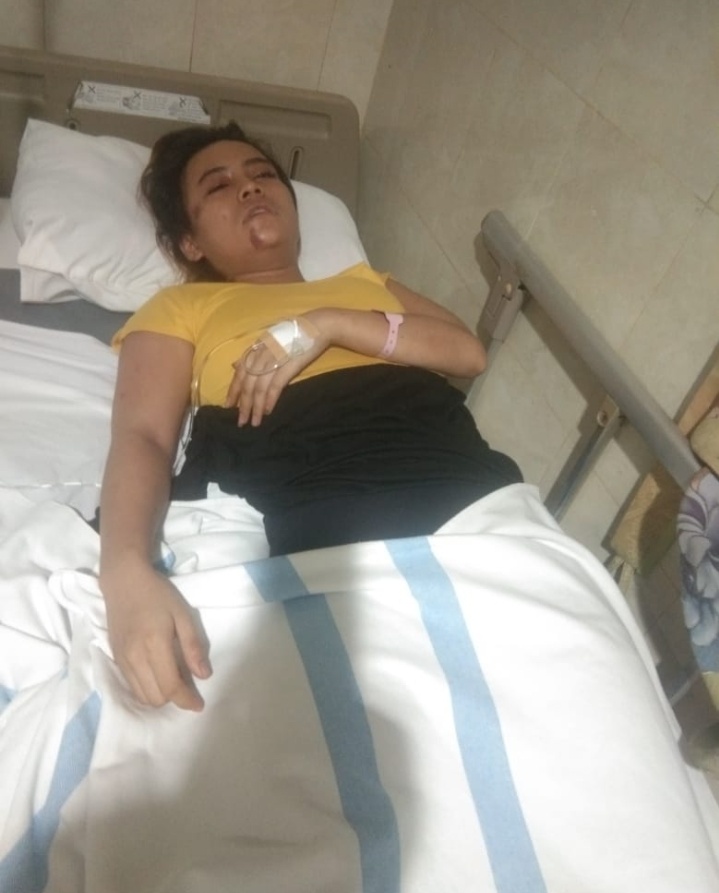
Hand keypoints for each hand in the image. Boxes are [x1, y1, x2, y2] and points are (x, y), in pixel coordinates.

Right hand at [103, 565, 211, 711]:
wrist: (124, 581)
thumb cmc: (158, 595)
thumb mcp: (183, 615)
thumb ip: (193, 646)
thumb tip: (204, 676)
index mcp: (154, 645)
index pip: (170, 686)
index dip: (186, 700)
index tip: (199, 705)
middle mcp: (134, 657)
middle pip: (155, 698)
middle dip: (174, 698)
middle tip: (188, 686)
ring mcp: (121, 659)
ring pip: (141, 696)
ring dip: (159, 696)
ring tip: (174, 681)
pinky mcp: (115, 658)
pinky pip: (131, 686)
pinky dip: (146, 688)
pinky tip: (158, 676)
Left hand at [225, 315, 328, 425]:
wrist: (317, 326)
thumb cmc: (294, 333)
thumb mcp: (269, 340)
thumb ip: (252, 354)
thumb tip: (234, 365)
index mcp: (256, 348)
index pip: (239, 372)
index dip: (233, 390)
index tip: (229, 405)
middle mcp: (261, 354)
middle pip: (247, 384)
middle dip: (243, 405)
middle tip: (240, 422)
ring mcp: (273, 360)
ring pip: (258, 389)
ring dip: (255, 408)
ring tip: (254, 422)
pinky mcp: (287, 366)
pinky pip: (274, 387)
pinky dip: (269, 400)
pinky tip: (267, 412)